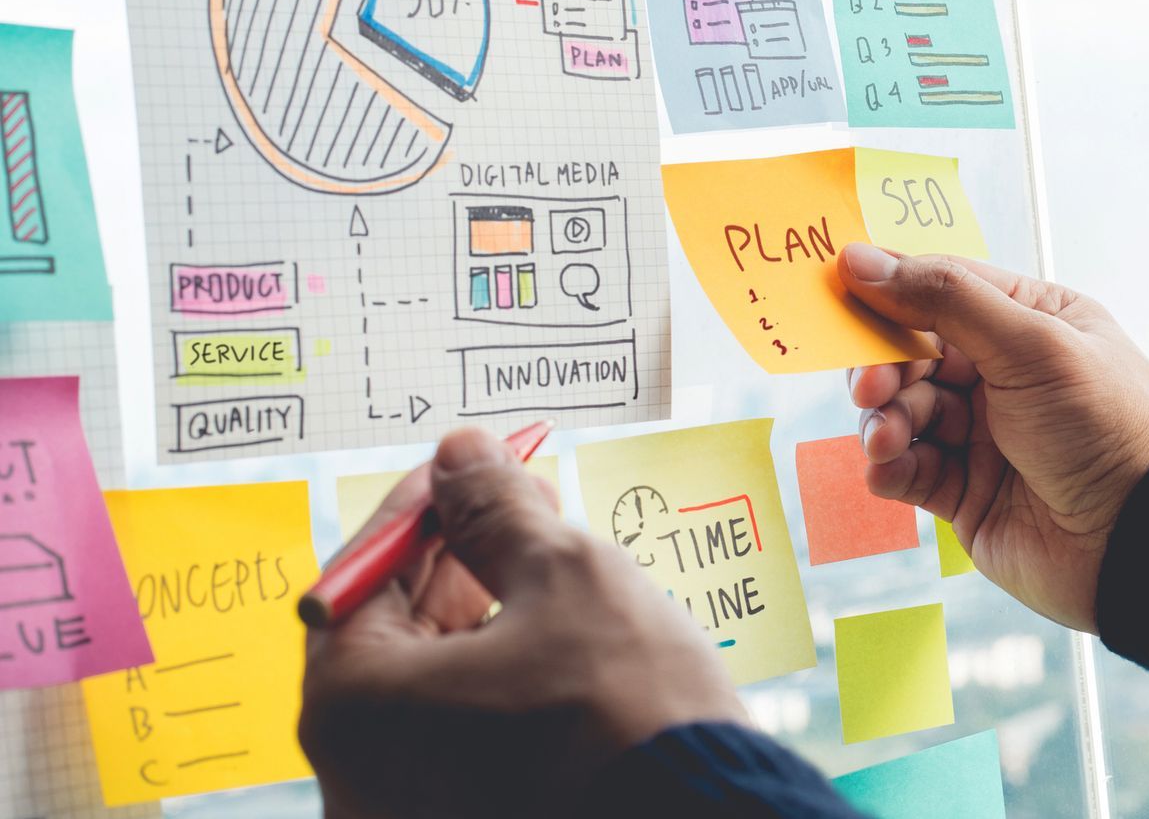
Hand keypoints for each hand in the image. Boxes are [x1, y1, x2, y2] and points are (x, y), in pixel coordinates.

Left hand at [300, 429, 747, 818]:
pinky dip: (498, 674)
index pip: (361, 576)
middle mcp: (358, 773)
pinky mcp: (466, 817)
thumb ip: (495, 509)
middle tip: (517, 498)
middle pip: (391, 633)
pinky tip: (553, 629)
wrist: (708, 814)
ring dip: (482, 610)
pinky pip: (462, 732)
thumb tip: (461, 453)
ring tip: (549, 556)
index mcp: (355, 707)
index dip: (422, 507)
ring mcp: (410, 806)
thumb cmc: (624, 707)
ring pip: (433, 683)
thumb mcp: (564, 576)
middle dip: (456, 557)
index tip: (465, 465)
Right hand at [840, 243, 1148, 632]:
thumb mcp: (1031, 345)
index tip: (839, 288)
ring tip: (888, 439)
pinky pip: (908, 469)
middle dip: (884, 366)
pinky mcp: (966, 492)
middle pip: (913, 352)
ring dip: (885, 420)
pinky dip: (889, 467)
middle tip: (871, 385)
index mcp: (1033, 322)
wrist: (1139, 541)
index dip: (890, 286)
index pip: (946, 287)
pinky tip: (889, 469)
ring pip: (903, 411)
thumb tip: (862, 260)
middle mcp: (1005, 373)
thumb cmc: (1103, 427)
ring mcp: (984, 434)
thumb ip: (945, 299)